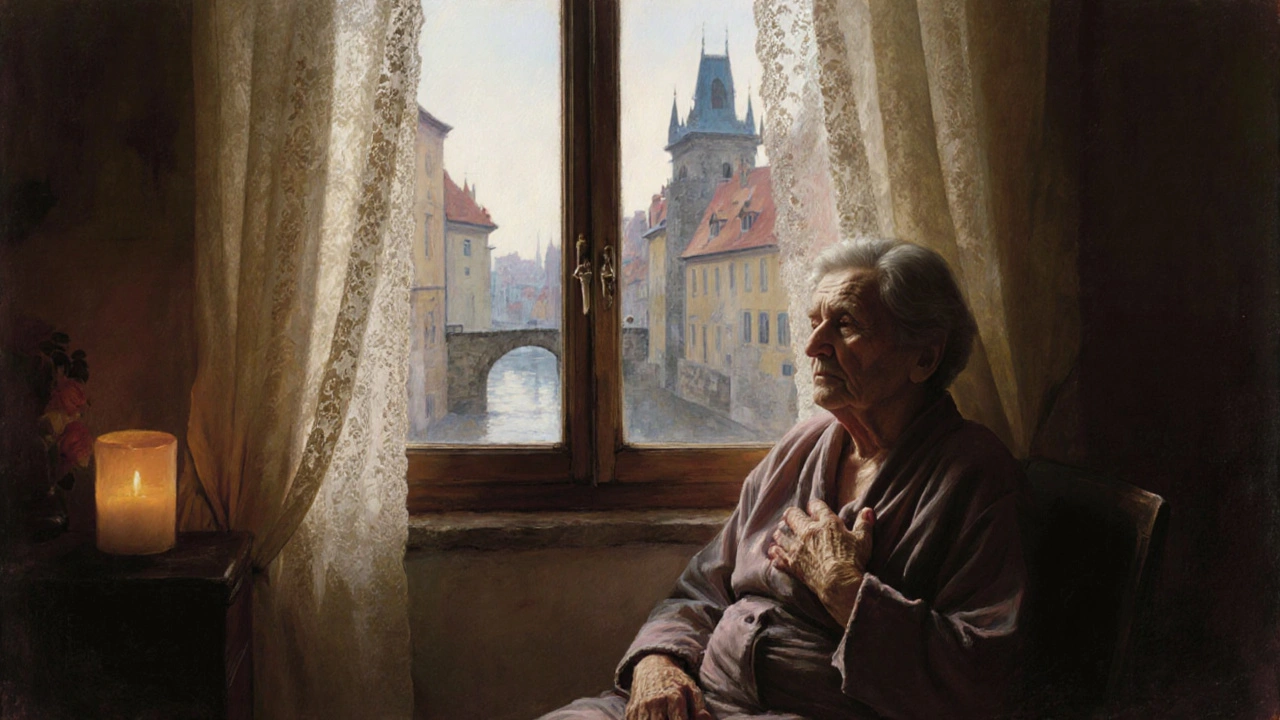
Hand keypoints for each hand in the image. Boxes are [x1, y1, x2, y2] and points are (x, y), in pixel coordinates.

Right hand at [626, 653, 712, 719]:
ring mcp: (641, 707)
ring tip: (664, 718)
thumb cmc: (676, 682)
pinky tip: (653, 718)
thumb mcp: (692, 690)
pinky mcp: (631, 711)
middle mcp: (656, 702)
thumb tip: (706, 719)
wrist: (652, 666)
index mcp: (674, 697)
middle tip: (672, 719)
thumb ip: (700, 708)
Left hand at [768, 500, 873, 624]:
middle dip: (791, 515)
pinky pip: (778, 556)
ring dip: (780, 533)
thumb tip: (868, 510)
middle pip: (792, 516)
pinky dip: (775, 554)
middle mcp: (808, 531)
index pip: (816, 506)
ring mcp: (798, 547)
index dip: (814, 506)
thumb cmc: (853, 560)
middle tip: (791, 517)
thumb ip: (864, 524)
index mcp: (826, 523)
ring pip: (781, 535)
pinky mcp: (792, 563)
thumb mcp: (863, 540)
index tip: (813, 507)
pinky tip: (773, 552)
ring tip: (779, 533)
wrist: (839, 583)